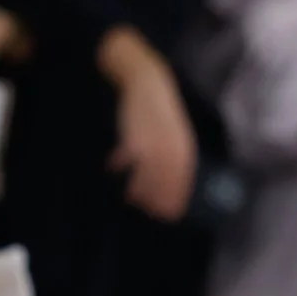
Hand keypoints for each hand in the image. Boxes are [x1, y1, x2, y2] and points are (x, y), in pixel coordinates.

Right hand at [101, 37, 198, 221]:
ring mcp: (154, 138)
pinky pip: (129, 152)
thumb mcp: (173, 133)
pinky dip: (122, 161)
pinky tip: (113, 166)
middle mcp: (171, 144)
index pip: (183, 178)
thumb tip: (167, 185)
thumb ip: (172, 157)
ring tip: (132, 198)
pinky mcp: (136, 130)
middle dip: (158, 197)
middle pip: (166, 177)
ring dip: (139, 186)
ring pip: (148, 169)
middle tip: (148, 211)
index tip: (169, 215)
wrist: (148, 80)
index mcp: (183, 146)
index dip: (176, 197)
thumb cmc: (159, 111)